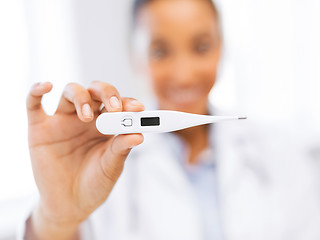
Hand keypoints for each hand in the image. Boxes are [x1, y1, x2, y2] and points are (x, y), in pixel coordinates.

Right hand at [26, 81, 143, 238]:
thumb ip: (121, 149)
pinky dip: (37, 91)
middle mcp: (86, 118)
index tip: (138, 108)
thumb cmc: (95, 184)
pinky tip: (47, 86)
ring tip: (85, 116)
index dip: (128, 103)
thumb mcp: (110, 168)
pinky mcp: (40, 128)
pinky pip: (33, 104)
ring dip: (80, 97)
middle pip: (96, 92)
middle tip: (114, 108)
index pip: (119, 105)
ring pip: (70, 91)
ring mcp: (63, 121)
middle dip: (107, 94)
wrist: (70, 205)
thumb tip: (139, 135)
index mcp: (106, 126)